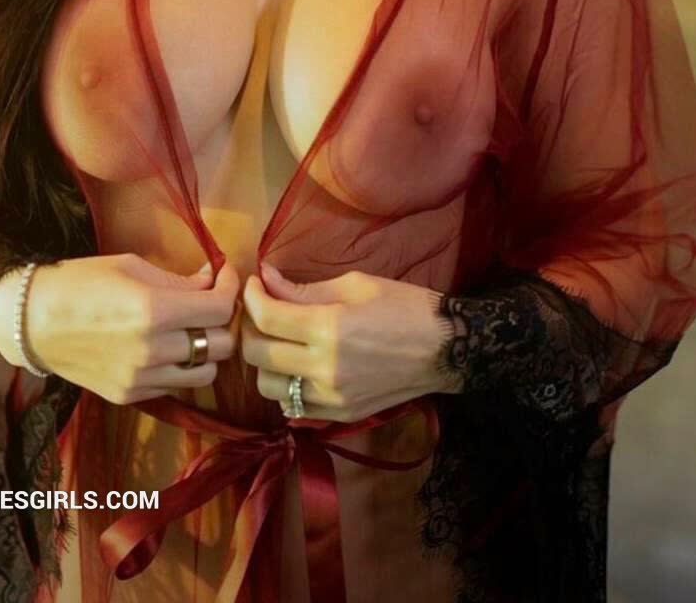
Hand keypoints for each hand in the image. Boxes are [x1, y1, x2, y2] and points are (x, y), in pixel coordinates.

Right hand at [0, 253, 239, 404]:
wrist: (32, 320)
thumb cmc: (81, 281)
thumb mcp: (132, 267)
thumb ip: (177, 280)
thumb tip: (212, 281)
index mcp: (155, 311)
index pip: (220, 309)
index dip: (229, 289)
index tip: (223, 276)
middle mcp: (153, 350)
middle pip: (220, 345)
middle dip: (221, 320)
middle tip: (209, 302)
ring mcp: (141, 379)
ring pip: (205, 373)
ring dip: (205, 350)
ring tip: (190, 329)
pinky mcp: (129, 396)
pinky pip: (175, 386)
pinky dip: (179, 368)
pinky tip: (165, 348)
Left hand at [240, 263, 458, 422]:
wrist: (445, 349)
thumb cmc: (402, 305)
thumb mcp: (353, 285)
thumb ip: (303, 289)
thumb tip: (266, 279)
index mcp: (329, 328)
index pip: (266, 317)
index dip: (251, 297)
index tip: (256, 283)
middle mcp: (325, 368)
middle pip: (258, 354)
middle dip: (250, 327)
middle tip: (263, 310)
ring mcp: (332, 398)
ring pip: (268, 387)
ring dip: (264, 361)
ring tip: (278, 340)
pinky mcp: (341, 415)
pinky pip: (292, 407)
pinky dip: (286, 385)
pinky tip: (298, 365)